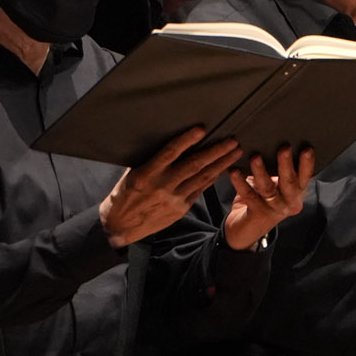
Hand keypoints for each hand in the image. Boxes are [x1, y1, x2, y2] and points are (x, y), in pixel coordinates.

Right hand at [98, 127, 240, 247]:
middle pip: (194, 165)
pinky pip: (200, 190)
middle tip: (233, 140)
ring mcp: (173, 199)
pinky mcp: (180, 209)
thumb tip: (171, 144)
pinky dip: (213, 178)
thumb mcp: (131, 174)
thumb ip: (151, 160)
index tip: (202, 129)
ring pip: (202, 178)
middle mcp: (162, 186)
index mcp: (147, 174)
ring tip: (236, 152)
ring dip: (222, 164)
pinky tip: (223, 169)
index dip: (187, 140)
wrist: (120, 226)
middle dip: (217, 152)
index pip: (170, 152)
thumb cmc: (124, 195)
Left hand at [223, 146, 313, 249]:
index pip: (306, 176)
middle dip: (286, 164)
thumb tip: (273, 143)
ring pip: (268, 189)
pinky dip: (240, 183)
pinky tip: (235, 172)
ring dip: (262, 171)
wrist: (247, 229)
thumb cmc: (262, 200)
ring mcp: (274, 210)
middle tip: (284, 148)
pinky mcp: (258, 215)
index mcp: (297, 192)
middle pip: (290, 182)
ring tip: (255, 158)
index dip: (307, 163)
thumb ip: (278, 171)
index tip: (307, 149)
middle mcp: (289, 202)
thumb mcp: (276, 185)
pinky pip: (249, 196)